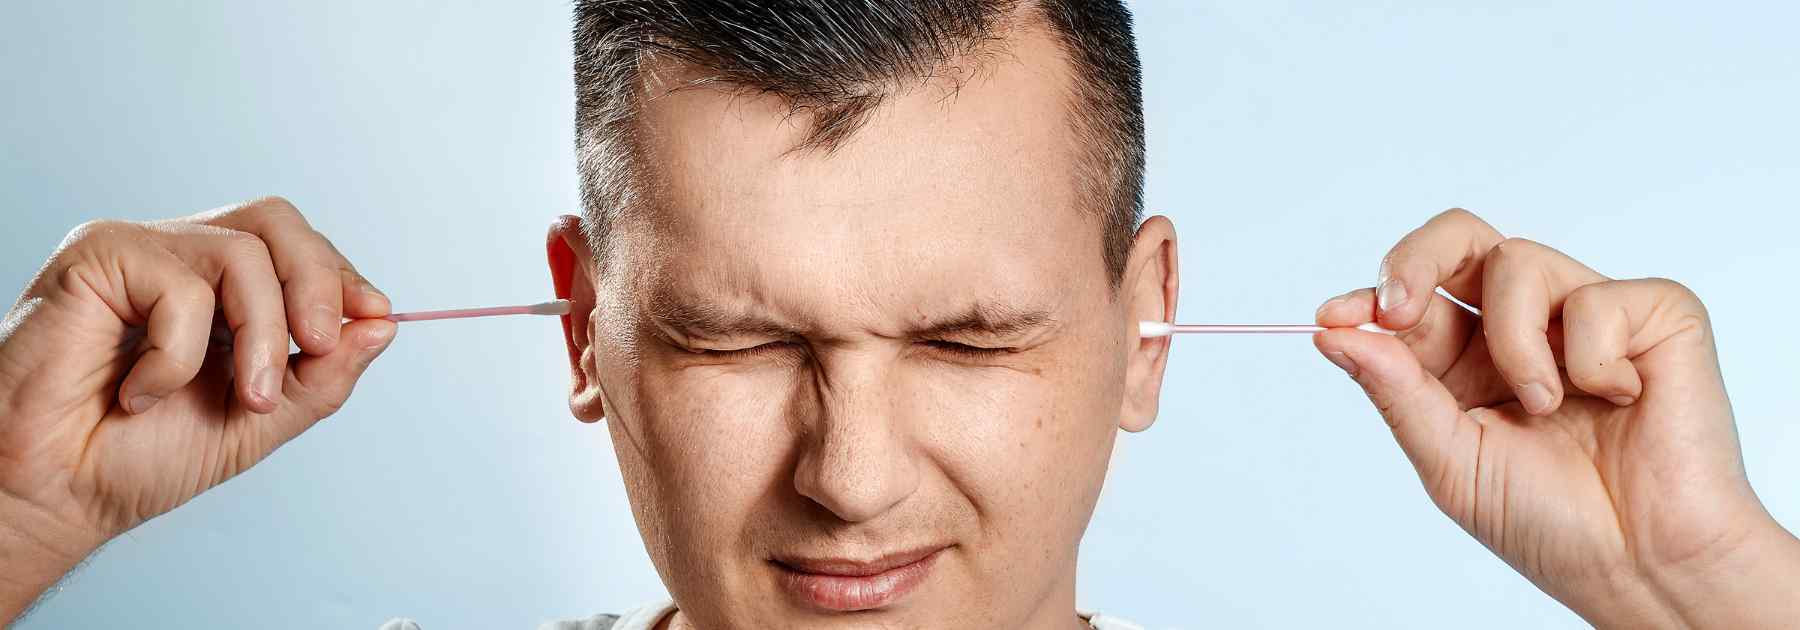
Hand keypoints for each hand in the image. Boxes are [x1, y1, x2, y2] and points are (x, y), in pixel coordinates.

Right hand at [0, 197, 395, 618]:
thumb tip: (384, 324)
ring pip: (241, 251)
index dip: (341, 277)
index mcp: (218, 286)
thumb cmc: (137, 458)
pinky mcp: (95, 257)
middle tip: (319, 347)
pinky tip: (138, 393)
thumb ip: (323, 374)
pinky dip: (178, 355)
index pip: (296, 244)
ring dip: (260, 335)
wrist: (55, 494)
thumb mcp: (260, 419)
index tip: (375, 316)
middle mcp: (179, 256)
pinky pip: (179, 287)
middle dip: (318, 282)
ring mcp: (137, 251)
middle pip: (276, 220)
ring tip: (242, 396)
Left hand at [1313, 209, 1799, 628]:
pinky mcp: (1655, 314)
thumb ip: (1396, 392)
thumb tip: (1333, 332)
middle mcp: (1523, 326)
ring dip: (1515, 344)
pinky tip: (1618, 398)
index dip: (1372, 295)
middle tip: (1397, 308)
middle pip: (1459, 239)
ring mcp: (1587, 313)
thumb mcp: (1450, 461)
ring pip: (1517, 261)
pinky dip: (1592, 357)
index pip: (1412, 297)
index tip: (1336, 317)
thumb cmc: (1551, 522)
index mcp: (1466, 359)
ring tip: (1545, 406)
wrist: (1642, 564)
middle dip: (1415, 258)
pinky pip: (1596, 298)